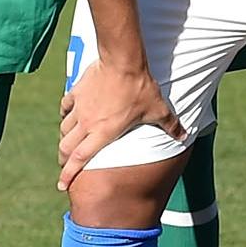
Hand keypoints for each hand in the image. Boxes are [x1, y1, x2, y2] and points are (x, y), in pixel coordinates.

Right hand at [59, 51, 179, 190]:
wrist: (123, 61)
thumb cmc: (140, 88)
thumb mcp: (158, 109)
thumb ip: (170, 125)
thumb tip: (184, 136)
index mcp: (103, 132)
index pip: (80, 159)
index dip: (68, 174)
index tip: (61, 185)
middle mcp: (87, 123)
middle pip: (66, 147)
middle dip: (63, 160)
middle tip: (65, 165)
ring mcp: (80, 108)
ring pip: (64, 129)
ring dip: (65, 138)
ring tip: (69, 142)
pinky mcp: (76, 93)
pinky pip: (65, 107)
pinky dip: (65, 114)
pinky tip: (69, 114)